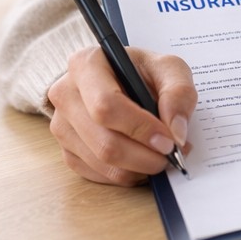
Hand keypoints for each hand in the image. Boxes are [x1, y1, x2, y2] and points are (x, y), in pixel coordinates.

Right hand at [47, 45, 196, 184]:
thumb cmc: (141, 71)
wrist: (120, 78)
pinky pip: (96, 174)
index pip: (106, 105)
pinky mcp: (66, 149)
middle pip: (103, 141)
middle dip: (144, 156)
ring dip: (138, 168)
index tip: (168, 141)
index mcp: (86, 65)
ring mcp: (62, 125)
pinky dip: (125, 174)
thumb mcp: (168, 68)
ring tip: (161, 157)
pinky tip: (142, 161)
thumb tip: (176, 133)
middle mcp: (66, 94)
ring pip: (100, 162)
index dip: (140, 128)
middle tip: (171, 155)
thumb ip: (178, 93)